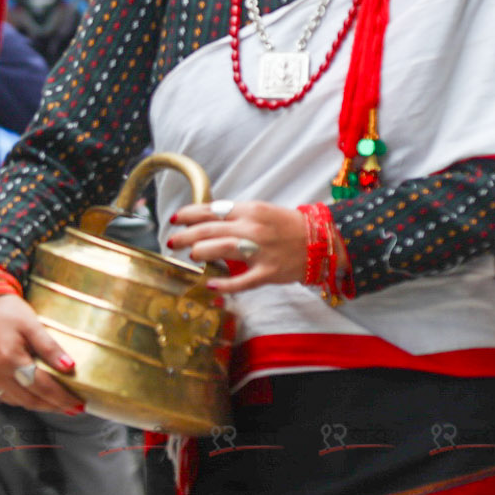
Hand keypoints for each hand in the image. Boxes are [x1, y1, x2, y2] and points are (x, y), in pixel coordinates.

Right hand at [0, 294, 83, 414]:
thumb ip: (50, 347)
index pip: (42, 387)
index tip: (77, 404)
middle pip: (29, 400)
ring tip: (53, 402)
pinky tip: (28, 393)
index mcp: (9, 359)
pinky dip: (16, 398)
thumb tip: (69, 367)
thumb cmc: (4, 309)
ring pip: (14, 401)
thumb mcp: (31, 324)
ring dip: (36, 403)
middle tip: (70, 408)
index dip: (62, 398)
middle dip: (52, 406)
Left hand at [166, 200, 306, 292]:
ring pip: (223, 248)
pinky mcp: (268, 272)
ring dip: (201, 251)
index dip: (190, 214)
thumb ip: (237, 215)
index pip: (212, 209)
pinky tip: (211, 285)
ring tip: (190, 255)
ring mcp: (261, 251)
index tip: (175, 218)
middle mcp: (253, 228)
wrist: (322, 241)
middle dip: (187, 235)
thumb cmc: (289, 226)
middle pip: (211, 229)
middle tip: (172, 241)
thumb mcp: (262, 211)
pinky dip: (225, 284)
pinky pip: (243, 280)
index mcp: (250, 210)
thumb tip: (208, 219)